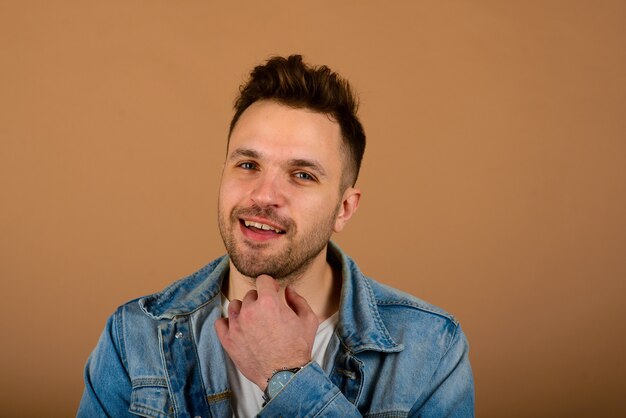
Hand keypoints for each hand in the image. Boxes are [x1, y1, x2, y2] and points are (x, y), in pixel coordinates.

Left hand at [214, 275, 318, 389]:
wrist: (285, 375)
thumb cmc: (298, 348)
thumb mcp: (308, 320)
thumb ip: (298, 300)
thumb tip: (289, 289)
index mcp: (269, 302)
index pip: (262, 280)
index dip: (270, 284)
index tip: (273, 291)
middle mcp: (250, 311)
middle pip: (250, 294)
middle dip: (259, 300)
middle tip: (267, 313)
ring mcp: (237, 325)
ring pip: (235, 306)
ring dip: (243, 310)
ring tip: (252, 321)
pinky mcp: (228, 340)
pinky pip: (220, 323)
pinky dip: (228, 323)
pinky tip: (238, 328)